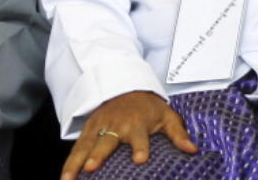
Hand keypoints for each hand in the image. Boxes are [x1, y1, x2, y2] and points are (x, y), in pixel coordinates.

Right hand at [62, 91, 195, 179]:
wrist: (126, 86)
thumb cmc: (148, 107)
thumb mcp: (167, 115)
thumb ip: (178, 134)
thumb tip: (192, 149)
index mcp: (136, 123)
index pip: (139, 137)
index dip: (140, 147)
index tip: (140, 159)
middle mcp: (115, 124)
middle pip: (105, 141)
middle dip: (97, 155)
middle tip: (91, 168)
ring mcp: (98, 126)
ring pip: (84, 146)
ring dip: (75, 162)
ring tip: (68, 179)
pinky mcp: (88, 129)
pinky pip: (76, 147)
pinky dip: (69, 161)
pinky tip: (65, 177)